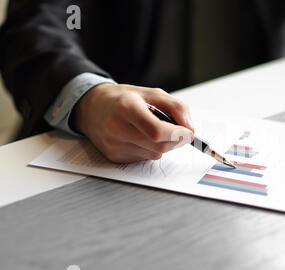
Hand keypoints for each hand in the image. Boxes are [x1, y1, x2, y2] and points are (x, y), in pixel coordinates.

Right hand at [71, 84, 194, 162]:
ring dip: (163, 145)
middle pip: (159, 145)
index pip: (157, 130)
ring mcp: (114, 145)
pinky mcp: (114, 156)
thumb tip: (190, 128)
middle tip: (178, 131)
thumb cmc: (124, 99)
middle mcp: (117, 128)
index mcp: (127, 107)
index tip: (188, 132)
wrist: (93, 107)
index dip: (177, 134)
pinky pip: (144, 158)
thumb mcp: (152, 93)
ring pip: (155, 154)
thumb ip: (176, 108)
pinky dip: (150, 149)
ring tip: (152, 130)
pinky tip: (140, 138)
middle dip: (175, 140)